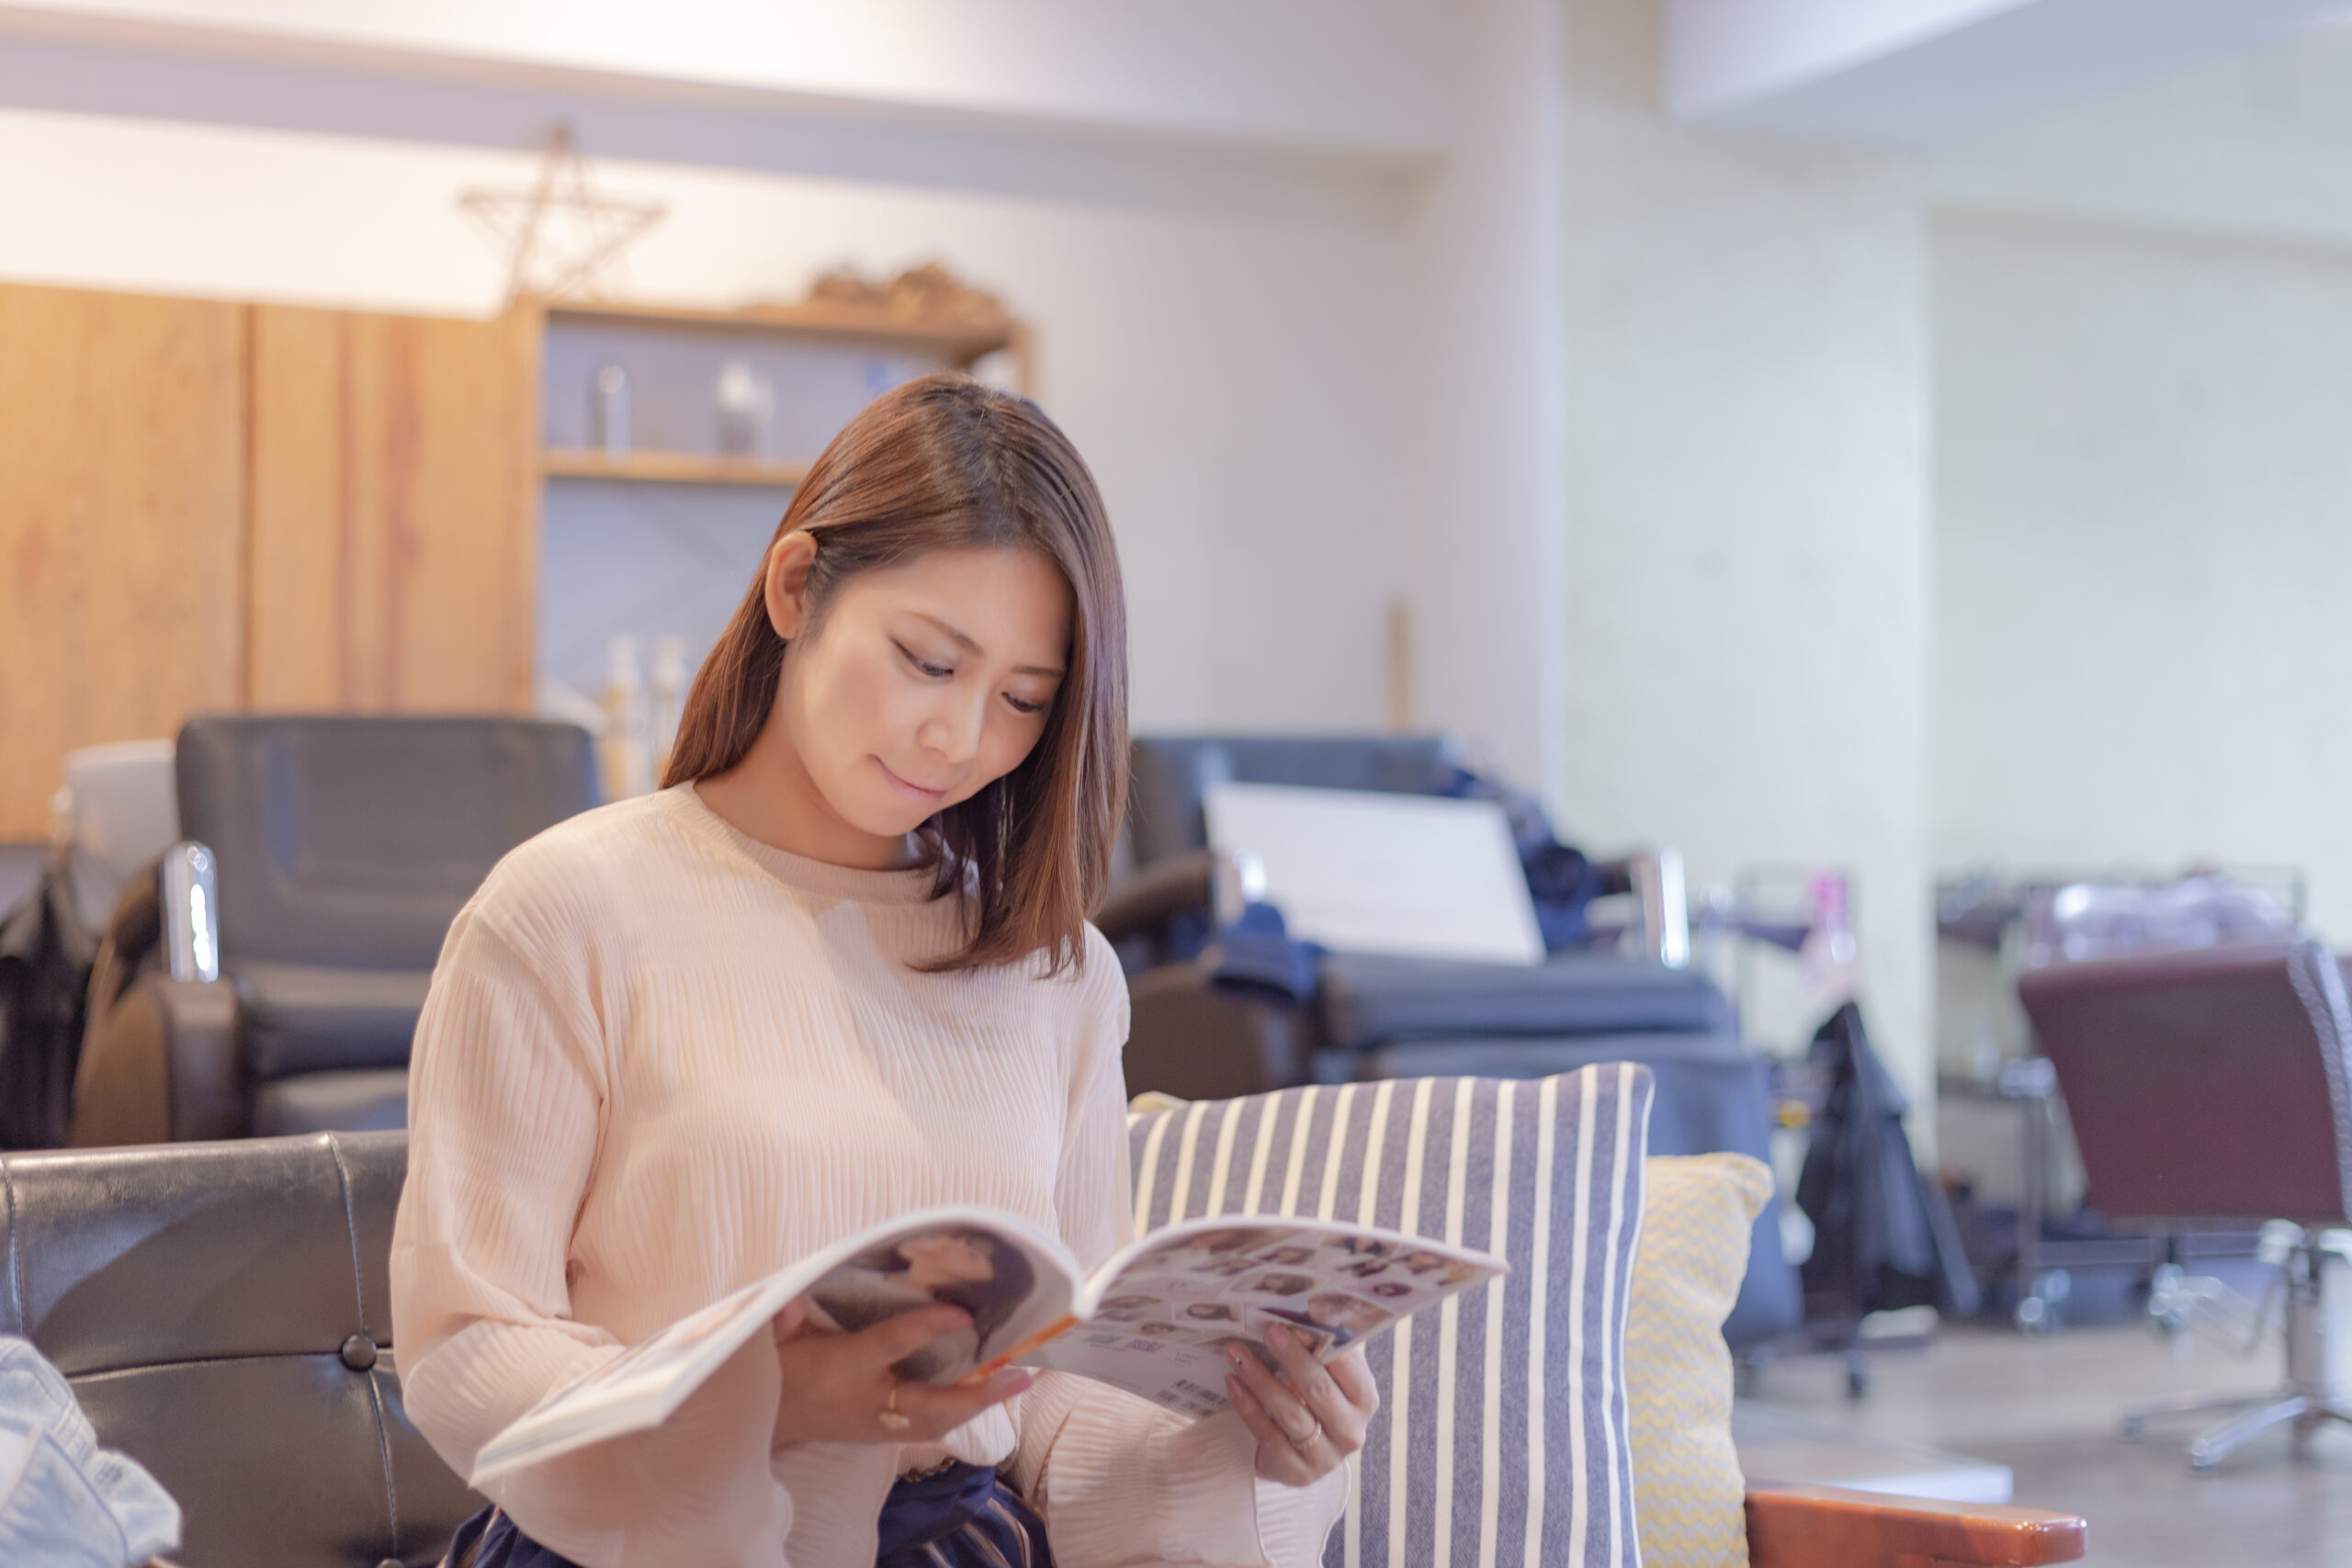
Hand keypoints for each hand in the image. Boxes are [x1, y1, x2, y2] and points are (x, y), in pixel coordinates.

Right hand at [770, 1297, 1031, 1450]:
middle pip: (931, 1404)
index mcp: (843, 1368)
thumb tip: (786, 1299)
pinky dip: (961, 1414)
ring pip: (936, 1423)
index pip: (891, 1345)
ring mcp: (877, 1426)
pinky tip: (988, 1398)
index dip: (927, 1328)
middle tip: (1022, 1374)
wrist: (763, 1425)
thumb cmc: (776, 1370)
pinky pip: (928, 1429)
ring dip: (979, 1406)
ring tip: (1018, 1384)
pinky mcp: (881, 1439)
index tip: (963, 1314)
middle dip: (979, 1393)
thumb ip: (782, 1315)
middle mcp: (867, 1403)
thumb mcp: (775, 1338)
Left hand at [1223, 1323, 1377, 1485]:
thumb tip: (1309, 1308)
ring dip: (1260, 1379)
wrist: (1303, 1454)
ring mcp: (1326, 1456)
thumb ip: (1322, 1349)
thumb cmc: (1315, 1402)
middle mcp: (1351, 1430)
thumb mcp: (1327, 1377)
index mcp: (1365, 1399)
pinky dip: (1247, 1407)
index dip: (1323, 1340)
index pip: (1348, 1366)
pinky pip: (1268, 1435)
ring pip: (1290, 1413)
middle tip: (1267, 1330)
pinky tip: (1232, 1382)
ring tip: (1237, 1353)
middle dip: (1291, 1357)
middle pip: (1319, 1389)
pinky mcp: (1297, 1472)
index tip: (1296, 1318)